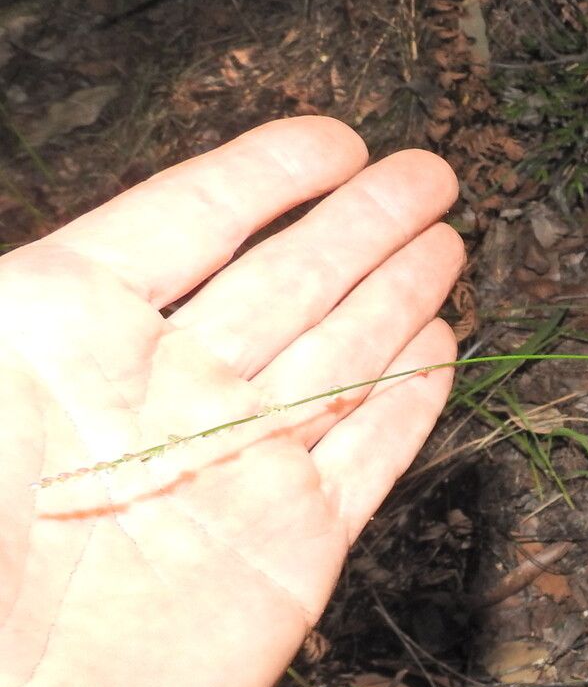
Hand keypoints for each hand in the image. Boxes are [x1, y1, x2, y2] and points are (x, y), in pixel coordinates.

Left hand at [0, 118, 462, 686]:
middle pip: (287, 280)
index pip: (186, 223)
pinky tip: (439, 348)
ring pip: (337, 356)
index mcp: (63, 339)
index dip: (265, 176)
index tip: (332, 135)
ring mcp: (233, 471)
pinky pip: (366, 455)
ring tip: (446, 239)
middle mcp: (161, 396)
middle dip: (360, 221)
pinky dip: (407, 401)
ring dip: (395, 293)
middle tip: (428, 173)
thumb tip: (54, 267)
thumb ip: (15, 328)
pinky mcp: (294, 550)